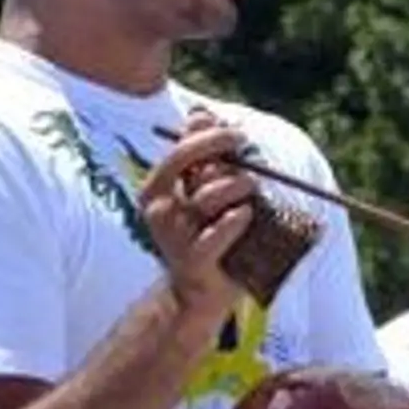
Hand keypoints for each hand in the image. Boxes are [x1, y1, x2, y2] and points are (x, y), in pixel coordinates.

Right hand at [138, 112, 257, 334]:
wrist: (199, 293)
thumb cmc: (207, 238)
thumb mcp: (201, 196)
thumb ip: (201, 161)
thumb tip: (201, 114)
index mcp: (156, 190)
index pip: (179, 149)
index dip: (207, 135)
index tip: (237, 132)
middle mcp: (159, 209)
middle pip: (185, 161)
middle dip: (218, 147)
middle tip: (244, 144)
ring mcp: (173, 235)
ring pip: (208, 195)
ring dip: (235, 185)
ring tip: (251, 186)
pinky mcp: (192, 259)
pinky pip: (218, 232)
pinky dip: (235, 221)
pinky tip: (246, 214)